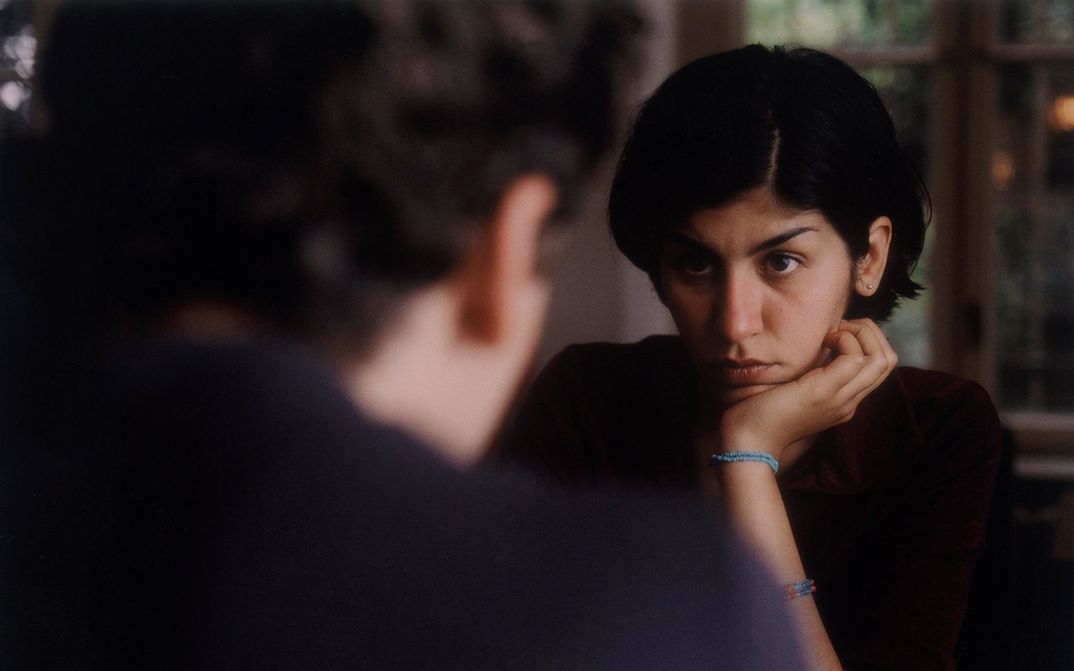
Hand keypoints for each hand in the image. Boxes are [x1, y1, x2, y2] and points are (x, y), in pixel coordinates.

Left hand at [715, 319, 896, 460]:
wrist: (749, 441)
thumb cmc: (763, 413)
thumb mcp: (796, 392)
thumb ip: (814, 376)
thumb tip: (820, 347)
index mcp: (844, 402)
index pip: (880, 368)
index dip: (867, 342)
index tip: (837, 334)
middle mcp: (849, 402)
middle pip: (888, 361)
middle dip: (871, 332)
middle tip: (841, 328)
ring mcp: (840, 398)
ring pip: (881, 359)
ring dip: (861, 334)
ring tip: (834, 333)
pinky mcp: (824, 392)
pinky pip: (855, 358)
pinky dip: (845, 340)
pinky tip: (824, 341)